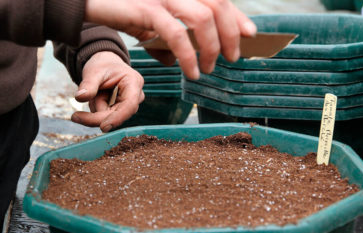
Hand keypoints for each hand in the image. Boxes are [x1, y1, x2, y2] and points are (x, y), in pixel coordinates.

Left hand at [71, 51, 144, 131]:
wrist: (106, 66)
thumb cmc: (103, 66)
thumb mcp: (94, 72)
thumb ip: (88, 84)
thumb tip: (80, 98)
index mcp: (133, 83)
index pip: (129, 105)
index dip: (117, 117)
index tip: (103, 127)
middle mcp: (135, 97)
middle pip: (117, 115)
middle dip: (96, 116)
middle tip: (74, 116)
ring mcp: (129, 105)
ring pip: (109, 118)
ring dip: (96, 107)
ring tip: (96, 92)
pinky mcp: (121, 111)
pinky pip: (105, 117)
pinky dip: (97, 108)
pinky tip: (98, 97)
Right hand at [85, 0, 256, 78]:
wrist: (90, 3)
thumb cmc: (125, 12)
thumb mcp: (155, 22)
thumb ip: (174, 34)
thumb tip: (188, 57)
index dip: (237, 15)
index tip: (250, 34)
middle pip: (217, 5)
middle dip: (231, 34)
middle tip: (232, 57)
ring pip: (202, 18)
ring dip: (211, 47)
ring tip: (209, 69)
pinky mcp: (147, 8)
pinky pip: (176, 34)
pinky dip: (188, 56)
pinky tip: (191, 72)